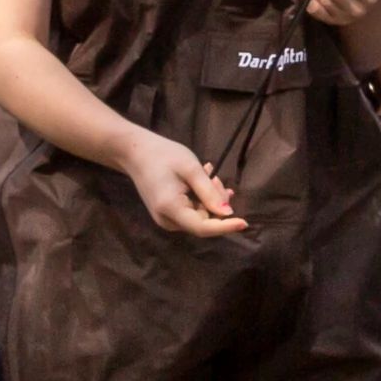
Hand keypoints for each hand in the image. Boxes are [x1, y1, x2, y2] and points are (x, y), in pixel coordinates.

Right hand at [118, 129, 248, 237]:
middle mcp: (167, 221)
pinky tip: (202, 180)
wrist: (135, 152)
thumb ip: (209, 192)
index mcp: (170, 209)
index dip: (225, 227)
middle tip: (216, 176)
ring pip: (199, 217)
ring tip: (208, 174)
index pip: (203, 228)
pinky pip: (191, 212)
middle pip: (203, 222)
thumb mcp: (190, 169)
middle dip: (216, 203)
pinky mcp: (167, 214)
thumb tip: (228, 213)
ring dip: (210, 199)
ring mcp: (166, 219)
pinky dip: (201, 199)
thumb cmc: (163, 155)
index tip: (246, 222)